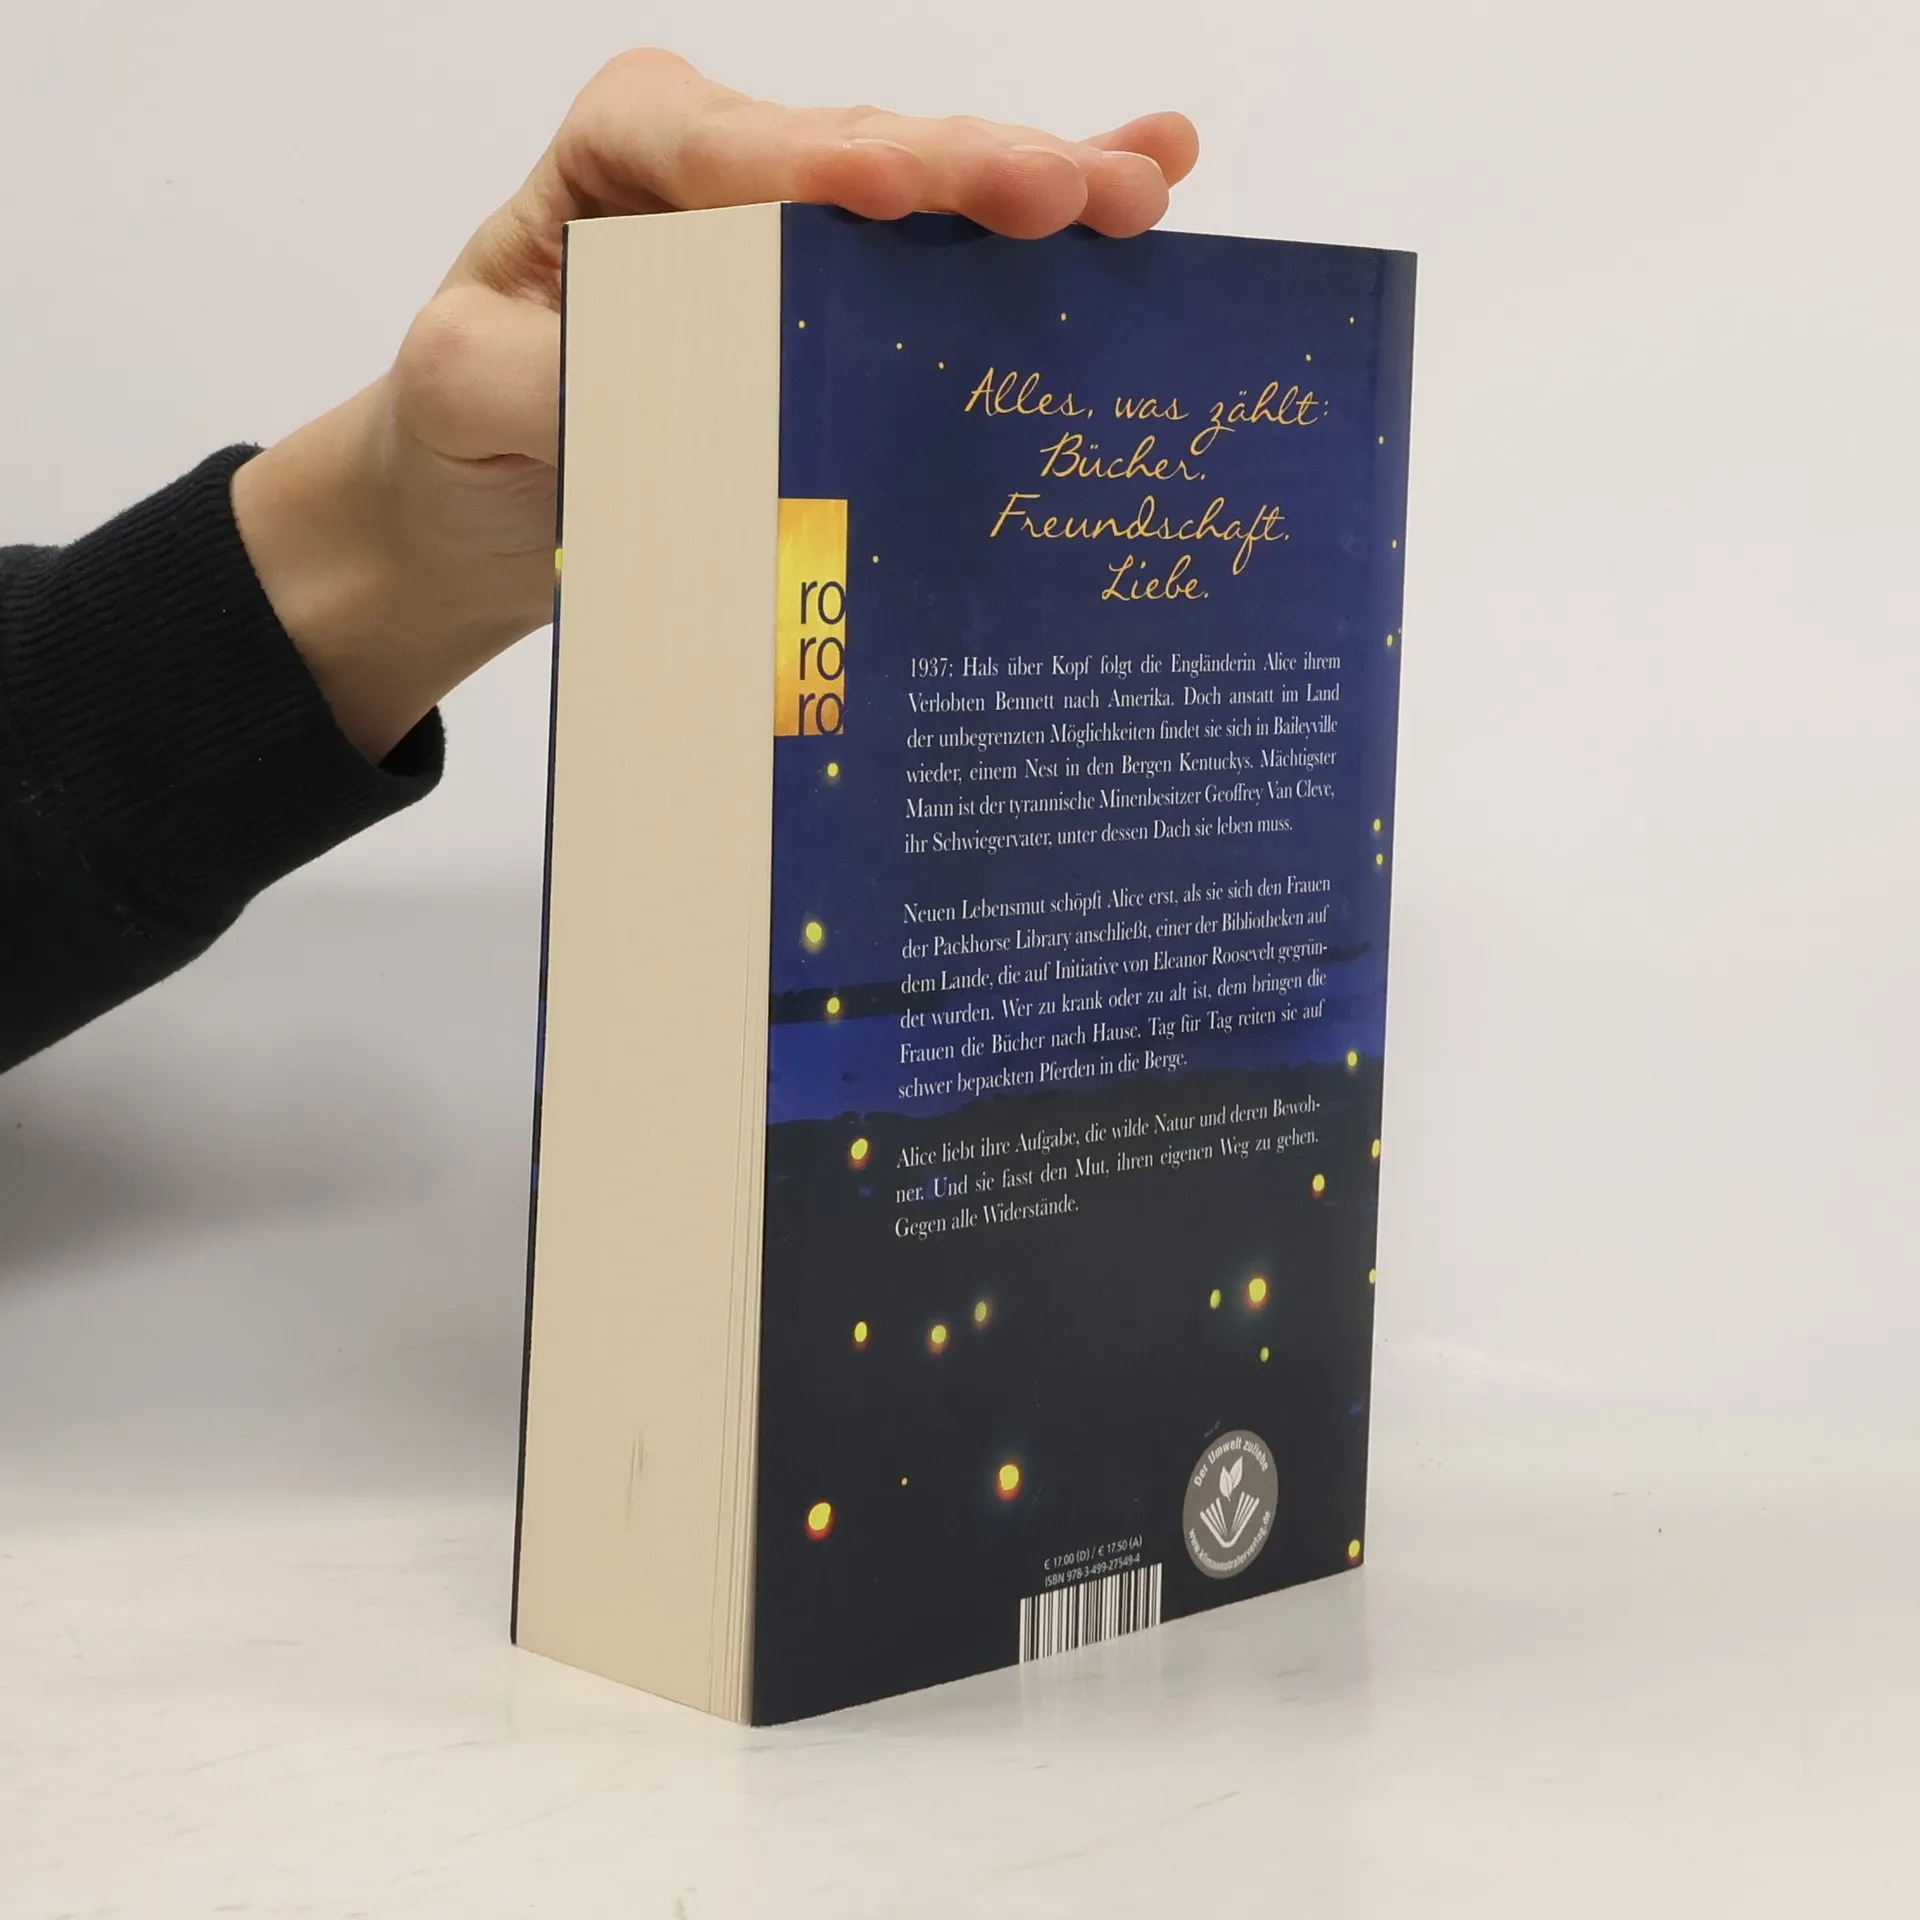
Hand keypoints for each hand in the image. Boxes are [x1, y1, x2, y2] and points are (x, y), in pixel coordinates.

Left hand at [231, 51, 1199, 760]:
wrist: (494, 492)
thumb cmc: (474, 420)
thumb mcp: (466, 391)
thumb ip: (545, 370)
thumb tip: (675, 396)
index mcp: (629, 155)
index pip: (723, 148)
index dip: (814, 163)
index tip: (891, 191)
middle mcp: (733, 170)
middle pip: (862, 156)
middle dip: (973, 170)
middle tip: (1073, 195)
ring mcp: (808, 232)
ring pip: (934, 196)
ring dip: (1045, 188)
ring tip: (1145, 186)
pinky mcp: (856, 304)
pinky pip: (958, 255)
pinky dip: (1050, 221)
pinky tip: (1149, 175)